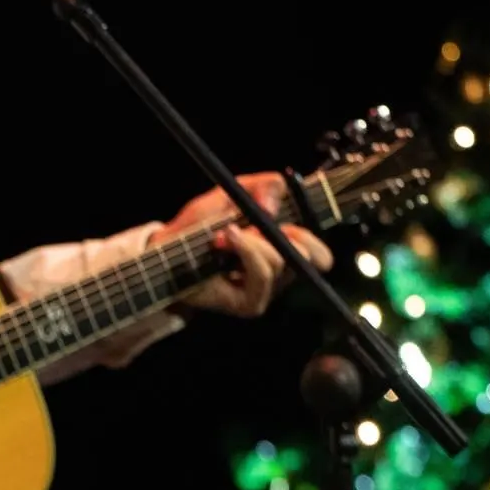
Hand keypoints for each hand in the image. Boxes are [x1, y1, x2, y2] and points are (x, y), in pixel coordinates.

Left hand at [151, 172, 333, 317]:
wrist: (167, 249)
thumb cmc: (199, 224)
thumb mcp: (231, 193)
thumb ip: (261, 185)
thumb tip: (274, 204)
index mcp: (284, 244)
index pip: (321, 245)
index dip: (315, 223)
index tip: (290, 206)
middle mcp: (282, 269)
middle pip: (317, 256)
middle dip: (290, 233)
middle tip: (262, 221)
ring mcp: (269, 289)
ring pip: (282, 259)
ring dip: (251, 240)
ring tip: (222, 234)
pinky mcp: (252, 303)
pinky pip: (262, 273)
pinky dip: (243, 250)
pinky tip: (221, 244)